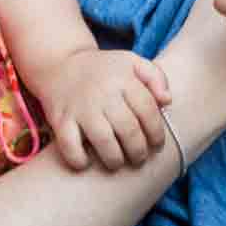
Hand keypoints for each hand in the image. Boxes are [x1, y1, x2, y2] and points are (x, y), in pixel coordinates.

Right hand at [40, 48, 171, 171]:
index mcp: (122, 79)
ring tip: (117, 162)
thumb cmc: (103, 70)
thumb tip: (167, 101)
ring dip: (115, 159)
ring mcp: (80, 107)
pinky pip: (70, 146)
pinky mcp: (60, 119)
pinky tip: (86, 162)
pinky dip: (79, 160)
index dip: (156, 132)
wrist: (59, 64)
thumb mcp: (131, 62)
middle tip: (139, 158)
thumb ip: (155, 77)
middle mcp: (102, 93)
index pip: (147, 110)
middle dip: (138, 151)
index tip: (157, 145)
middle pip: (128, 129)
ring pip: (103, 140)